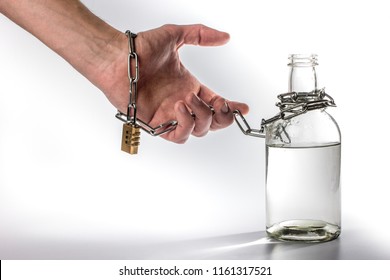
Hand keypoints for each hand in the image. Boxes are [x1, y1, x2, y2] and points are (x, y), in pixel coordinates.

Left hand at [103, 24, 248, 142]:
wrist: (117, 60)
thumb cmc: (140, 50)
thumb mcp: (175, 36)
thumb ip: (201, 35)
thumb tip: (225, 36)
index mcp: (190, 87)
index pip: (216, 103)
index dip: (231, 108)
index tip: (242, 107)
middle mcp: (182, 103)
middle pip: (212, 122)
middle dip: (222, 117)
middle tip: (220, 105)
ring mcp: (170, 115)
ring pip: (198, 130)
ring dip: (200, 117)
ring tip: (188, 98)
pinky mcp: (157, 124)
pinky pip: (179, 136)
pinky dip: (185, 125)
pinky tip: (179, 107)